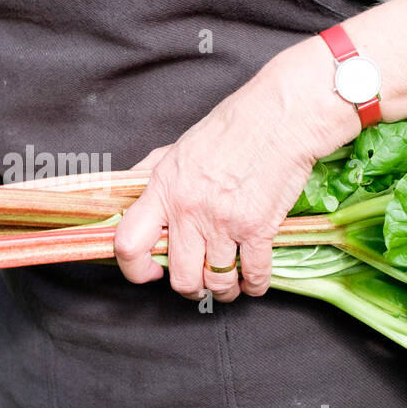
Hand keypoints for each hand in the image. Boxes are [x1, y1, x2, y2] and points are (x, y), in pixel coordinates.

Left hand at [114, 39, 357, 301]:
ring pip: (217, 284)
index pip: (128, 243)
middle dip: (191, 288)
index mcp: (163, 189)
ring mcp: (223, 222)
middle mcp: (188, 210)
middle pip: (180, 278)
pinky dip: (255, 285)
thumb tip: (126, 196)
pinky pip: (254, 276)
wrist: (280, 116)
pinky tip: (254, 279)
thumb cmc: (232, 128)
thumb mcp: (176, 148)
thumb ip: (149, 175)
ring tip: (229, 282)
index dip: (135, 269)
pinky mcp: (258, 228)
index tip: (150, 272)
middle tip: (199, 281)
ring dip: (225, 290)